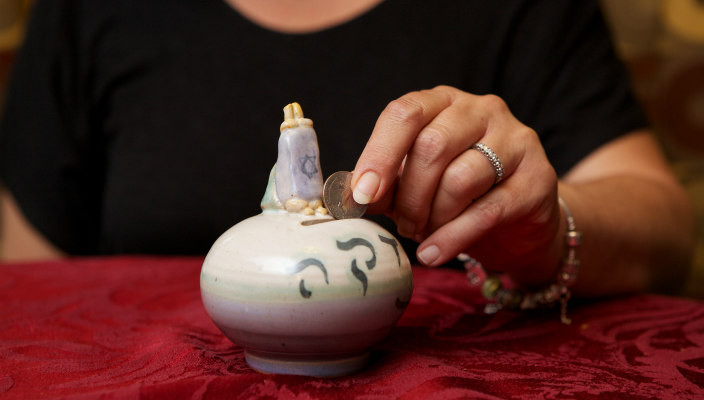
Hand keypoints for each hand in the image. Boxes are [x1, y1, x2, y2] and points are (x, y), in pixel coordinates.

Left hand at [352, 86, 561, 285]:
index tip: (362, 195)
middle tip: (402, 224)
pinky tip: (433, 253)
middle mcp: (482, 110)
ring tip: (424, 233)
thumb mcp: (417, 183)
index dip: (378, 155)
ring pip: (459, 179)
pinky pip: (487, 210)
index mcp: (444, 102)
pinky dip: (452, 237)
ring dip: (432, 216)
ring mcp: (515, 141)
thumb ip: (387, 184)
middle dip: (409, 195)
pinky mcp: (538, 179)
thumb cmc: (459, 195)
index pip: (405, 113)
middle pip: (431, 146)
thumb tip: (352, 196)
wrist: (520, 221)